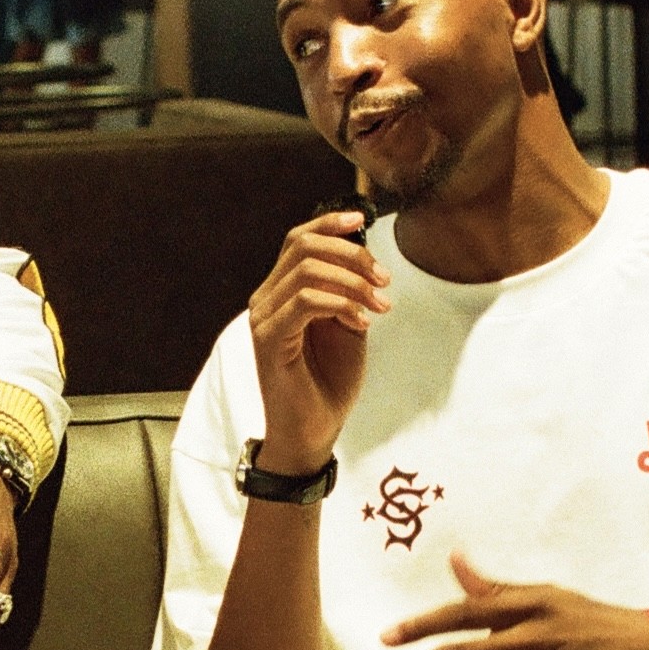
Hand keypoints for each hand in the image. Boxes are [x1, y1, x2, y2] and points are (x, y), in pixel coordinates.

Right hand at [248, 212, 389, 469]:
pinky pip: (306, 302)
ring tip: (380, 305)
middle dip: (352, 255)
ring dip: (354, 283)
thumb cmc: (328, 382)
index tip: (363, 218)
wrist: (313, 431)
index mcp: (281, 292)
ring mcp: (264, 318)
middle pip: (303, 246)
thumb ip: (348, 291)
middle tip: (384, 280)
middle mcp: (265, 299)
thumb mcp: (347, 326)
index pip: (298, 239)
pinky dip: (341, 303)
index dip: (329, 222)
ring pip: (308, 271)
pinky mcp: (269, 339)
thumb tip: (362, 257)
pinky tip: (361, 321)